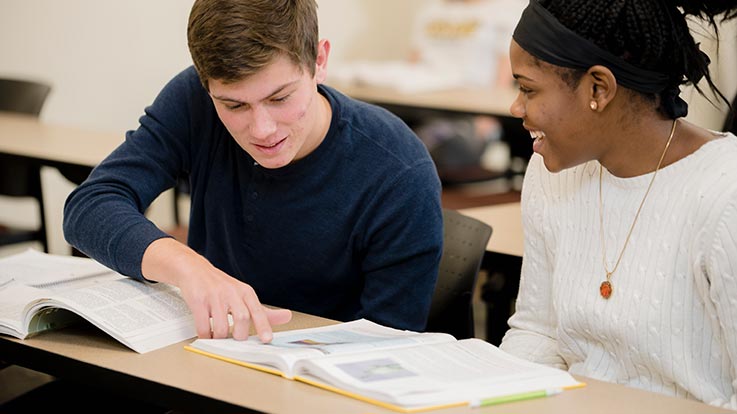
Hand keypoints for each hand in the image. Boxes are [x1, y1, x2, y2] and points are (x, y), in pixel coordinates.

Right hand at [141, 238, 291, 341]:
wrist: (194, 270)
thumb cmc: (221, 286)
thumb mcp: (244, 295)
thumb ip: (263, 311)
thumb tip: (287, 317)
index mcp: (246, 292)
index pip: (258, 311)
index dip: (264, 326)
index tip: (267, 339)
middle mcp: (232, 293)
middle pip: (241, 318)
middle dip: (239, 334)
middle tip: (235, 339)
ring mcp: (215, 296)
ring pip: (221, 326)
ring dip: (220, 337)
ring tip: (218, 337)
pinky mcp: (198, 300)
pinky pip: (203, 325)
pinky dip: (205, 335)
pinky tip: (206, 334)